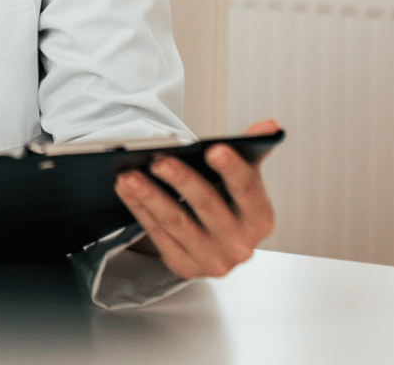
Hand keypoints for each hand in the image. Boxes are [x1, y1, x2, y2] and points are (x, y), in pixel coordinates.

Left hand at [114, 119, 279, 278]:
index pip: (248, 191)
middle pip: (207, 206)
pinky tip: (126, 190)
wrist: (217, 245)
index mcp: (260, 219)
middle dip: (182, 181)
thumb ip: (251, 150)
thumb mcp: (244, 180)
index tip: (214, 149)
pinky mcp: (185, 266)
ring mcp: (212, 259)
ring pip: (176, 223)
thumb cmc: (230, 207)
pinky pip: (157, 235)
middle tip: (159, 160)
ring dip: (150, 196)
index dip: (232, 169)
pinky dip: (139, 210)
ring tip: (130, 175)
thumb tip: (267, 126)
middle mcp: (239, 244)